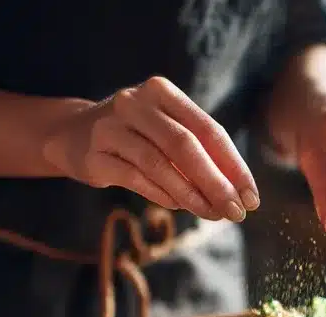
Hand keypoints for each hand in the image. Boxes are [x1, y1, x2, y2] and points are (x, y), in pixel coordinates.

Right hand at [42, 76, 258, 220]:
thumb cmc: (138, 136)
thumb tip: (239, 192)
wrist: (74, 134)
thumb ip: (202, 154)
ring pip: (159, 164)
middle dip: (216, 183)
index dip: (234, 166)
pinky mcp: (94, 154)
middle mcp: (135, 103)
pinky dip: (163, 195)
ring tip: (212, 215)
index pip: (209, 130)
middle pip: (185, 146)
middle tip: (236, 212)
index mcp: (162, 92)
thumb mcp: (169, 132)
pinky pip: (136, 179)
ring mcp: (111, 127)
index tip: (251, 198)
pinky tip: (180, 207)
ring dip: (191, 195)